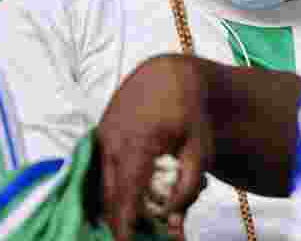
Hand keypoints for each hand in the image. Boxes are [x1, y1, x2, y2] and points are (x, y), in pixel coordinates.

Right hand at [96, 55, 214, 240]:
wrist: (170, 75)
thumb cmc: (190, 112)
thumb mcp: (200, 149)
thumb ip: (187, 187)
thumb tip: (172, 223)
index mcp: (139, 142)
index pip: (126, 194)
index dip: (124, 224)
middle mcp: (113, 140)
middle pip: (109, 194)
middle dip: (120, 222)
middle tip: (138, 239)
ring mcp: (102, 136)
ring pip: (103, 184)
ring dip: (116, 206)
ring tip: (138, 223)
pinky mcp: (99, 134)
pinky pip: (101, 170)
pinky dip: (112, 188)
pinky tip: (128, 200)